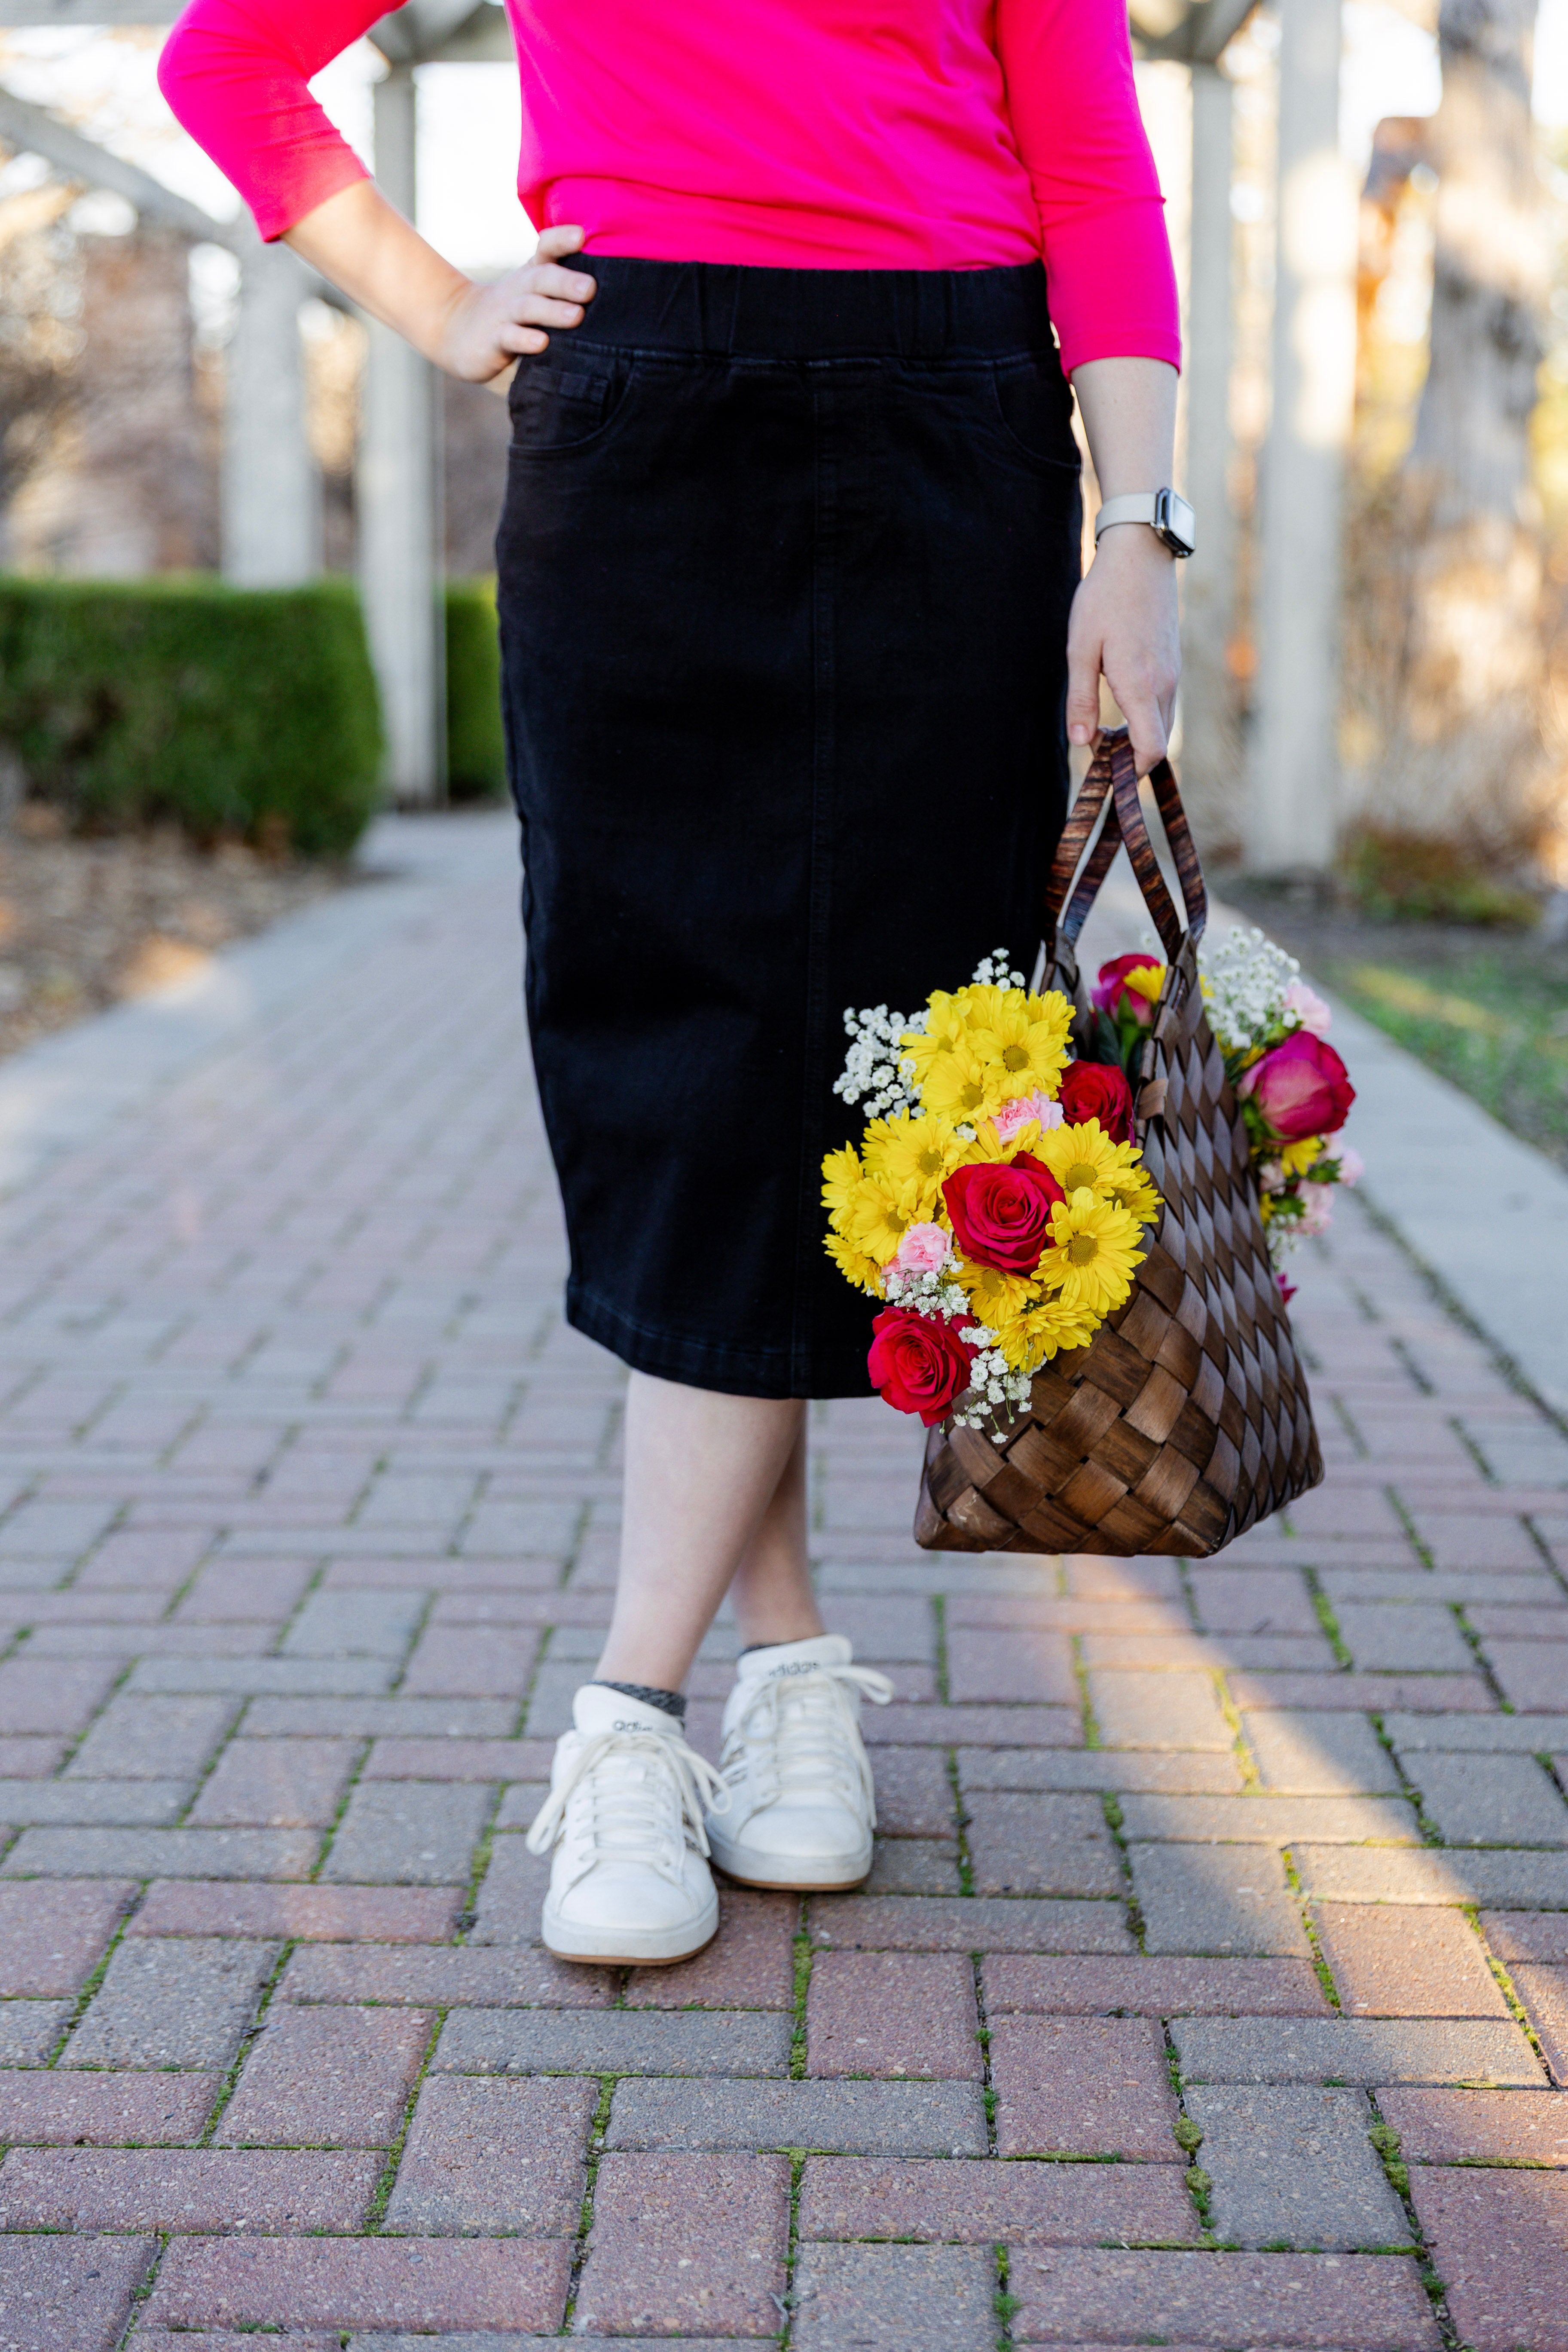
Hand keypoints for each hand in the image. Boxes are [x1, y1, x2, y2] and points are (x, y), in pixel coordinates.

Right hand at [432, 225, 596, 381]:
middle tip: (590, 287)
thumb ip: (568, 295)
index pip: (547, 249)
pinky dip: (524, 339)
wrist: (457, 330)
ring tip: (577, 315)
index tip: (582, 235)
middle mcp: (520, 290)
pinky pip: (509, 337)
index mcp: (534, 275)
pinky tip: (541, 343)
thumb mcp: (537, 297)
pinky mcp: (493, 341)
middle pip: (542, 278)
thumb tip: (621, 301)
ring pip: (528, 307)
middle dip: (566, 281)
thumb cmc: (513, 316)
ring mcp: (505, 314)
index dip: (562, 240)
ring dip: (552, 311)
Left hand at [1065, 524, 1180, 774]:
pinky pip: (1164, 704)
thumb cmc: (1104, 599)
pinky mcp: (1173, 663)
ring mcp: (1173, 673)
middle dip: (1131, 757)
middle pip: (1158, 743)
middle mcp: (1164, 684)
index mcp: (1140, 685)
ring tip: (1104, 729)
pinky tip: (1119, 702)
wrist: (1139, 557)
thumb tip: (1080, 742)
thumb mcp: (1080, 650)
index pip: (1150, 749)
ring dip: (1137, 737)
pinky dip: (1145, 717)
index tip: (1104, 767)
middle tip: (1096, 747)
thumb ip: (1080, 700)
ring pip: (1162, 724)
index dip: (1131, 770)